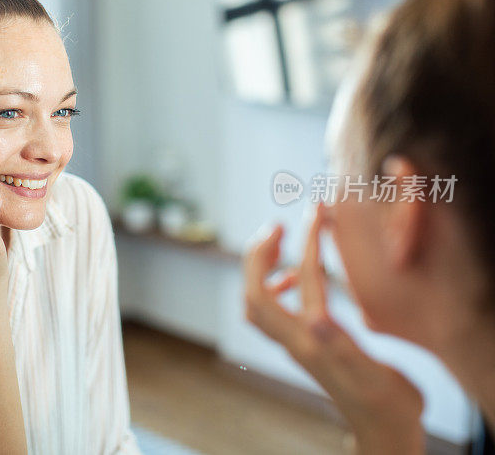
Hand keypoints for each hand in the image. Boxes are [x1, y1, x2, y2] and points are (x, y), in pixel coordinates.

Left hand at [243, 203, 424, 454]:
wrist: (383, 428)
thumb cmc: (385, 401)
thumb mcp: (369, 372)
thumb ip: (340, 345)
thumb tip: (316, 319)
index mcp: (311, 339)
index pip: (303, 277)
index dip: (309, 240)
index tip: (317, 211)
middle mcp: (295, 340)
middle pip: (254, 293)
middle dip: (258, 254)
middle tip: (276, 225)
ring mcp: (294, 343)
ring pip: (257, 302)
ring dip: (260, 267)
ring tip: (278, 240)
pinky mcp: (301, 345)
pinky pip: (272, 311)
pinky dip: (274, 285)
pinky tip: (293, 278)